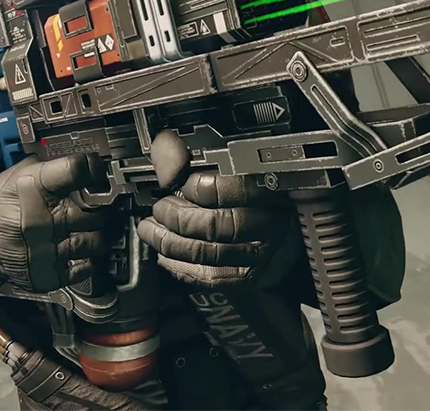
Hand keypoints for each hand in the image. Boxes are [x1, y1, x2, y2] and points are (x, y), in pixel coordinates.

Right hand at [0, 154, 107, 292]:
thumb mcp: (24, 170)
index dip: (93, 169)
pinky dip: (89, 259)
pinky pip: (84, 269)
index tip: (97, 172)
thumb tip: (92, 163)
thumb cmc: (2, 199)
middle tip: (99, 204)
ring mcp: (42, 251)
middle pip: (95, 211)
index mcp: (32, 188)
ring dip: (101, 233)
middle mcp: (38, 221)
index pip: (77, 171)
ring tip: (94, 227)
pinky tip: (81, 248)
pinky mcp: (44, 274)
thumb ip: (56, 167)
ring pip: (96, 241)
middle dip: (101, 207)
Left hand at [138, 131, 299, 287]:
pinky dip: (181, 267)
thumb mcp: (221, 165)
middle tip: (160, 208)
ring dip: (171, 242)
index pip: (238, 189)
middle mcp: (271, 223)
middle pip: (219, 225)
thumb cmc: (244, 191)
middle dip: (179, 217)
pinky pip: (211, 277)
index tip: (183, 182)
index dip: (203, 187)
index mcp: (270, 187)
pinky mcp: (249, 277)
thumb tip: (165, 151)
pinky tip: (165, 254)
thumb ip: (189, 157)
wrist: (277, 231)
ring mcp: (261, 254)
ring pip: (210, 253)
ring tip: (152, 230)